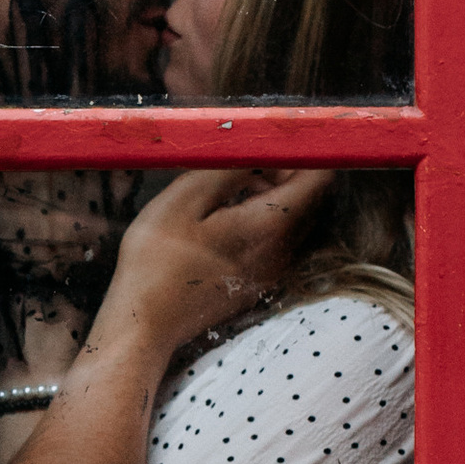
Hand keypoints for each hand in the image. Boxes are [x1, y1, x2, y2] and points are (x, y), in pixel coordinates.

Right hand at [102, 165, 326, 362]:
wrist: (146, 325)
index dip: (299, 151)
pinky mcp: (259, 281)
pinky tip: (219, 219)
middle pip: (307, 196)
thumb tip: (259, 145)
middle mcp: (283, 250)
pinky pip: (275, 238)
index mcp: (270, 226)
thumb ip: (229, 168)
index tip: (268, 138)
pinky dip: (258, 218)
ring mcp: (274, 270)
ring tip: (223, 189)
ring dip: (266, 193)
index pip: (318, 177)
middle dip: (280, 169)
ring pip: (291, 216)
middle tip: (238, 161)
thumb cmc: (157, 262)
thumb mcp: (185, 199)